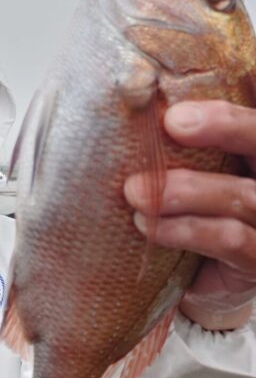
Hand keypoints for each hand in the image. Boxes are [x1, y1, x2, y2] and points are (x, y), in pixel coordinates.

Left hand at [125, 100, 255, 330]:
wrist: (197, 287)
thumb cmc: (188, 212)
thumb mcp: (186, 170)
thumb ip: (177, 140)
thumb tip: (139, 90)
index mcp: (252, 153)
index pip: (255, 119)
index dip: (232, 107)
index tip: (190, 95)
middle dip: (227, 126)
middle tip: (173, 121)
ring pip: (243, 195)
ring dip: (186, 190)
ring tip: (134, 191)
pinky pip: (230, 239)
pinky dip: (187, 229)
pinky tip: (149, 225)